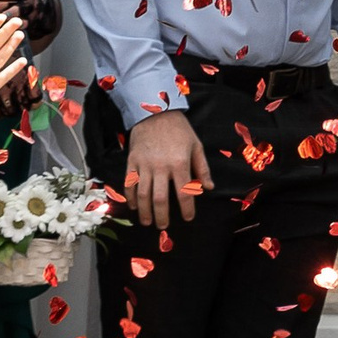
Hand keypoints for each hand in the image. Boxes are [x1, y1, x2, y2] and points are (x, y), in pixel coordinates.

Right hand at [122, 109, 212, 227]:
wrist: (155, 111)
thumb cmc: (179, 129)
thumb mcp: (196, 145)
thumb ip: (202, 168)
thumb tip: (209, 188)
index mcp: (179, 163)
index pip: (184, 192)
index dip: (187, 208)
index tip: (187, 218)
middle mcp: (161, 167)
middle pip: (160, 199)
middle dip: (162, 216)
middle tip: (163, 226)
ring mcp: (144, 165)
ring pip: (143, 195)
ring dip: (145, 212)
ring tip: (147, 222)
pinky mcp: (131, 162)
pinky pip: (129, 184)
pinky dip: (131, 198)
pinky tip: (135, 206)